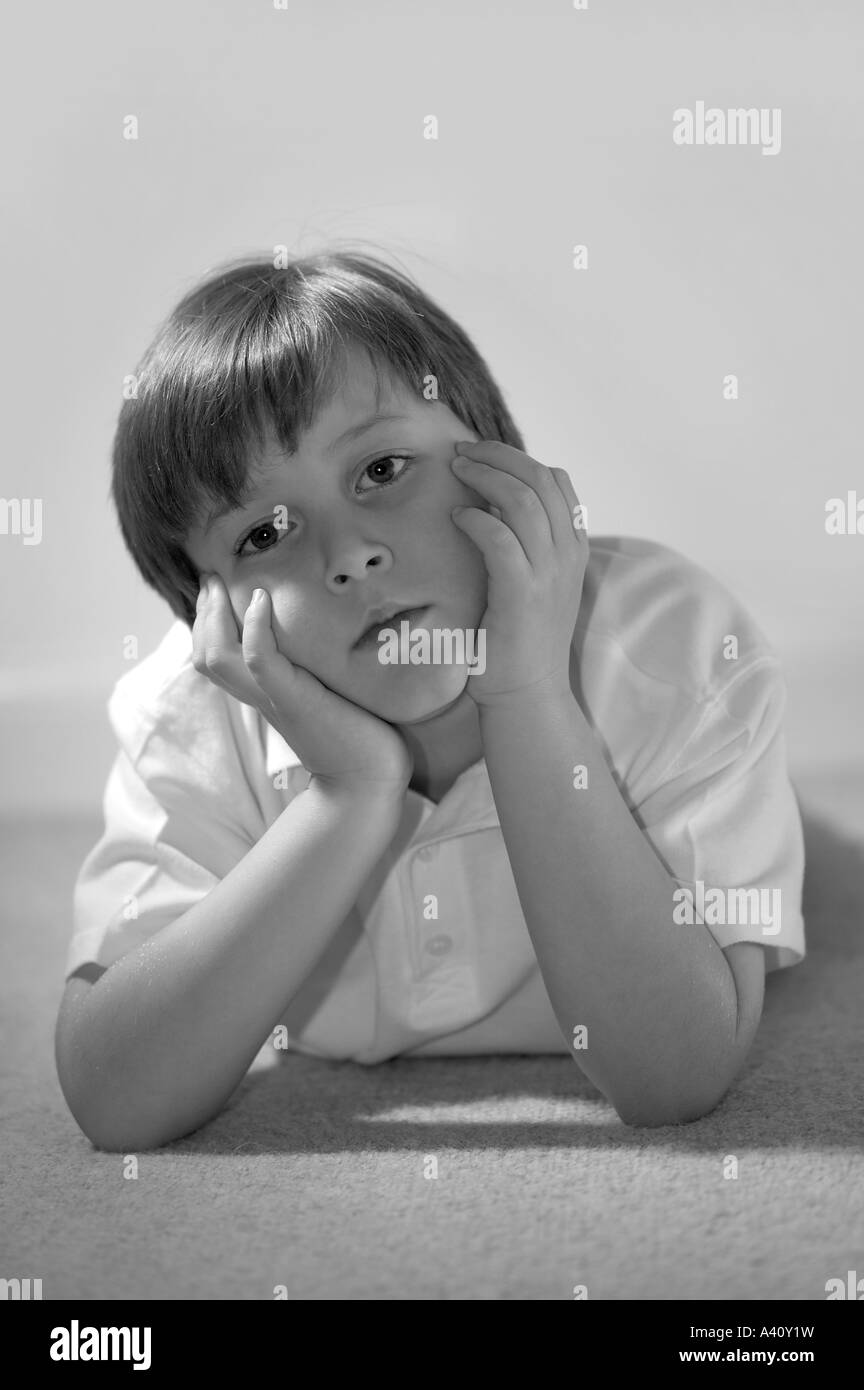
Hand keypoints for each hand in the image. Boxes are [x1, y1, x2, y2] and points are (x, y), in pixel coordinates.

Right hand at [192, 576, 413, 796]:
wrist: (370, 783)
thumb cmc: (362, 736)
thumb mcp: (332, 693)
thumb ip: (321, 671)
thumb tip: (334, 638)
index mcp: (266, 694)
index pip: (218, 658)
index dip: (208, 624)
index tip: (217, 590)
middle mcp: (262, 697)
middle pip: (206, 656)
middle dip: (202, 613)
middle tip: (211, 579)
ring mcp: (275, 699)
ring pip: (218, 658)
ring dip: (213, 616)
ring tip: (221, 584)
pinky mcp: (295, 699)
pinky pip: (259, 661)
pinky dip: (254, 629)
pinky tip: (259, 601)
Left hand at [450, 440, 588, 707]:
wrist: (527, 695)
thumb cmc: (518, 641)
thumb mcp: (532, 584)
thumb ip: (524, 547)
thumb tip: (492, 507)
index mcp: (572, 550)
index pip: (558, 482)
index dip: (518, 459)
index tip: (482, 456)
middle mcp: (566, 556)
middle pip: (541, 479)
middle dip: (498, 456)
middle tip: (462, 452)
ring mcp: (548, 574)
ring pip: (524, 500)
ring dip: (486, 477)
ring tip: (457, 471)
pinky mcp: (522, 594)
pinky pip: (501, 538)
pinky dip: (478, 519)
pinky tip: (458, 517)